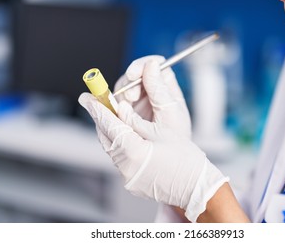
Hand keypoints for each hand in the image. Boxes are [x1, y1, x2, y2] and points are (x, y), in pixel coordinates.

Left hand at [79, 60, 228, 221]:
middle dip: (100, 120)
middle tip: (95, 103)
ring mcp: (128, 178)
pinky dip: (119, 146)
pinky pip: (119, 160)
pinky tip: (124, 136)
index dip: (98, 109)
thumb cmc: (186, 159)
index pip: (110, 125)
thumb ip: (135, 121)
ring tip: (111, 117)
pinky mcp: (132, 183)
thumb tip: (120, 109)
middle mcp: (126, 168)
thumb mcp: (161, 132)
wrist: (196, 187)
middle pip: (106, 138)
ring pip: (111, 149)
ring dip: (110, 132)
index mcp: (135, 152)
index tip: (87, 97)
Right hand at [114, 55, 190, 137]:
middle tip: (130, 98)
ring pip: (123, 87)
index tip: (134, 74)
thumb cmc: (176, 137)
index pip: (155, 65)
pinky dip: (114, 105)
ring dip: (121, 95)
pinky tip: (117, 113)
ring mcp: (138, 100)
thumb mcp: (170, 112)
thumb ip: (159, 89)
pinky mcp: (126, 111)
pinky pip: (116, 102)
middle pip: (135, 74)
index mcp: (166, 87)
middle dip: (129, 83)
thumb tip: (152, 64)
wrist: (167, 159)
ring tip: (125, 109)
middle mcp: (151, 90)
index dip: (142, 65)